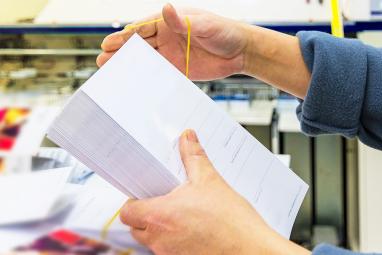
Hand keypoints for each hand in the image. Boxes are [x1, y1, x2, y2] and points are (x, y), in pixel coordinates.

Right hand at [97, 4, 249, 79]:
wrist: (241, 51)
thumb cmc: (225, 31)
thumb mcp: (204, 24)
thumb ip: (184, 21)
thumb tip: (166, 9)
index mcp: (170, 22)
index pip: (142, 29)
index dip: (125, 37)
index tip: (108, 44)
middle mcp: (168, 37)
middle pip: (139, 45)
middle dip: (121, 52)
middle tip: (102, 60)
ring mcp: (173, 54)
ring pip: (146, 60)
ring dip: (130, 66)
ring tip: (111, 72)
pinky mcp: (180, 70)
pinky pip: (160, 74)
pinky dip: (147, 78)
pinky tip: (135, 83)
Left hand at [120, 129, 309, 254]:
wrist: (250, 249)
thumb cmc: (232, 222)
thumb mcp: (210, 181)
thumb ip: (194, 157)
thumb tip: (187, 138)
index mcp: (160, 215)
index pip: (128, 211)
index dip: (133, 202)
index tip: (145, 195)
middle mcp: (160, 239)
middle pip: (136, 228)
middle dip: (145, 216)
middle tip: (165, 204)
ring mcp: (170, 254)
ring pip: (151, 242)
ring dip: (160, 229)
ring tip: (183, 216)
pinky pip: (168, 251)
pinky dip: (174, 242)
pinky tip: (193, 231)